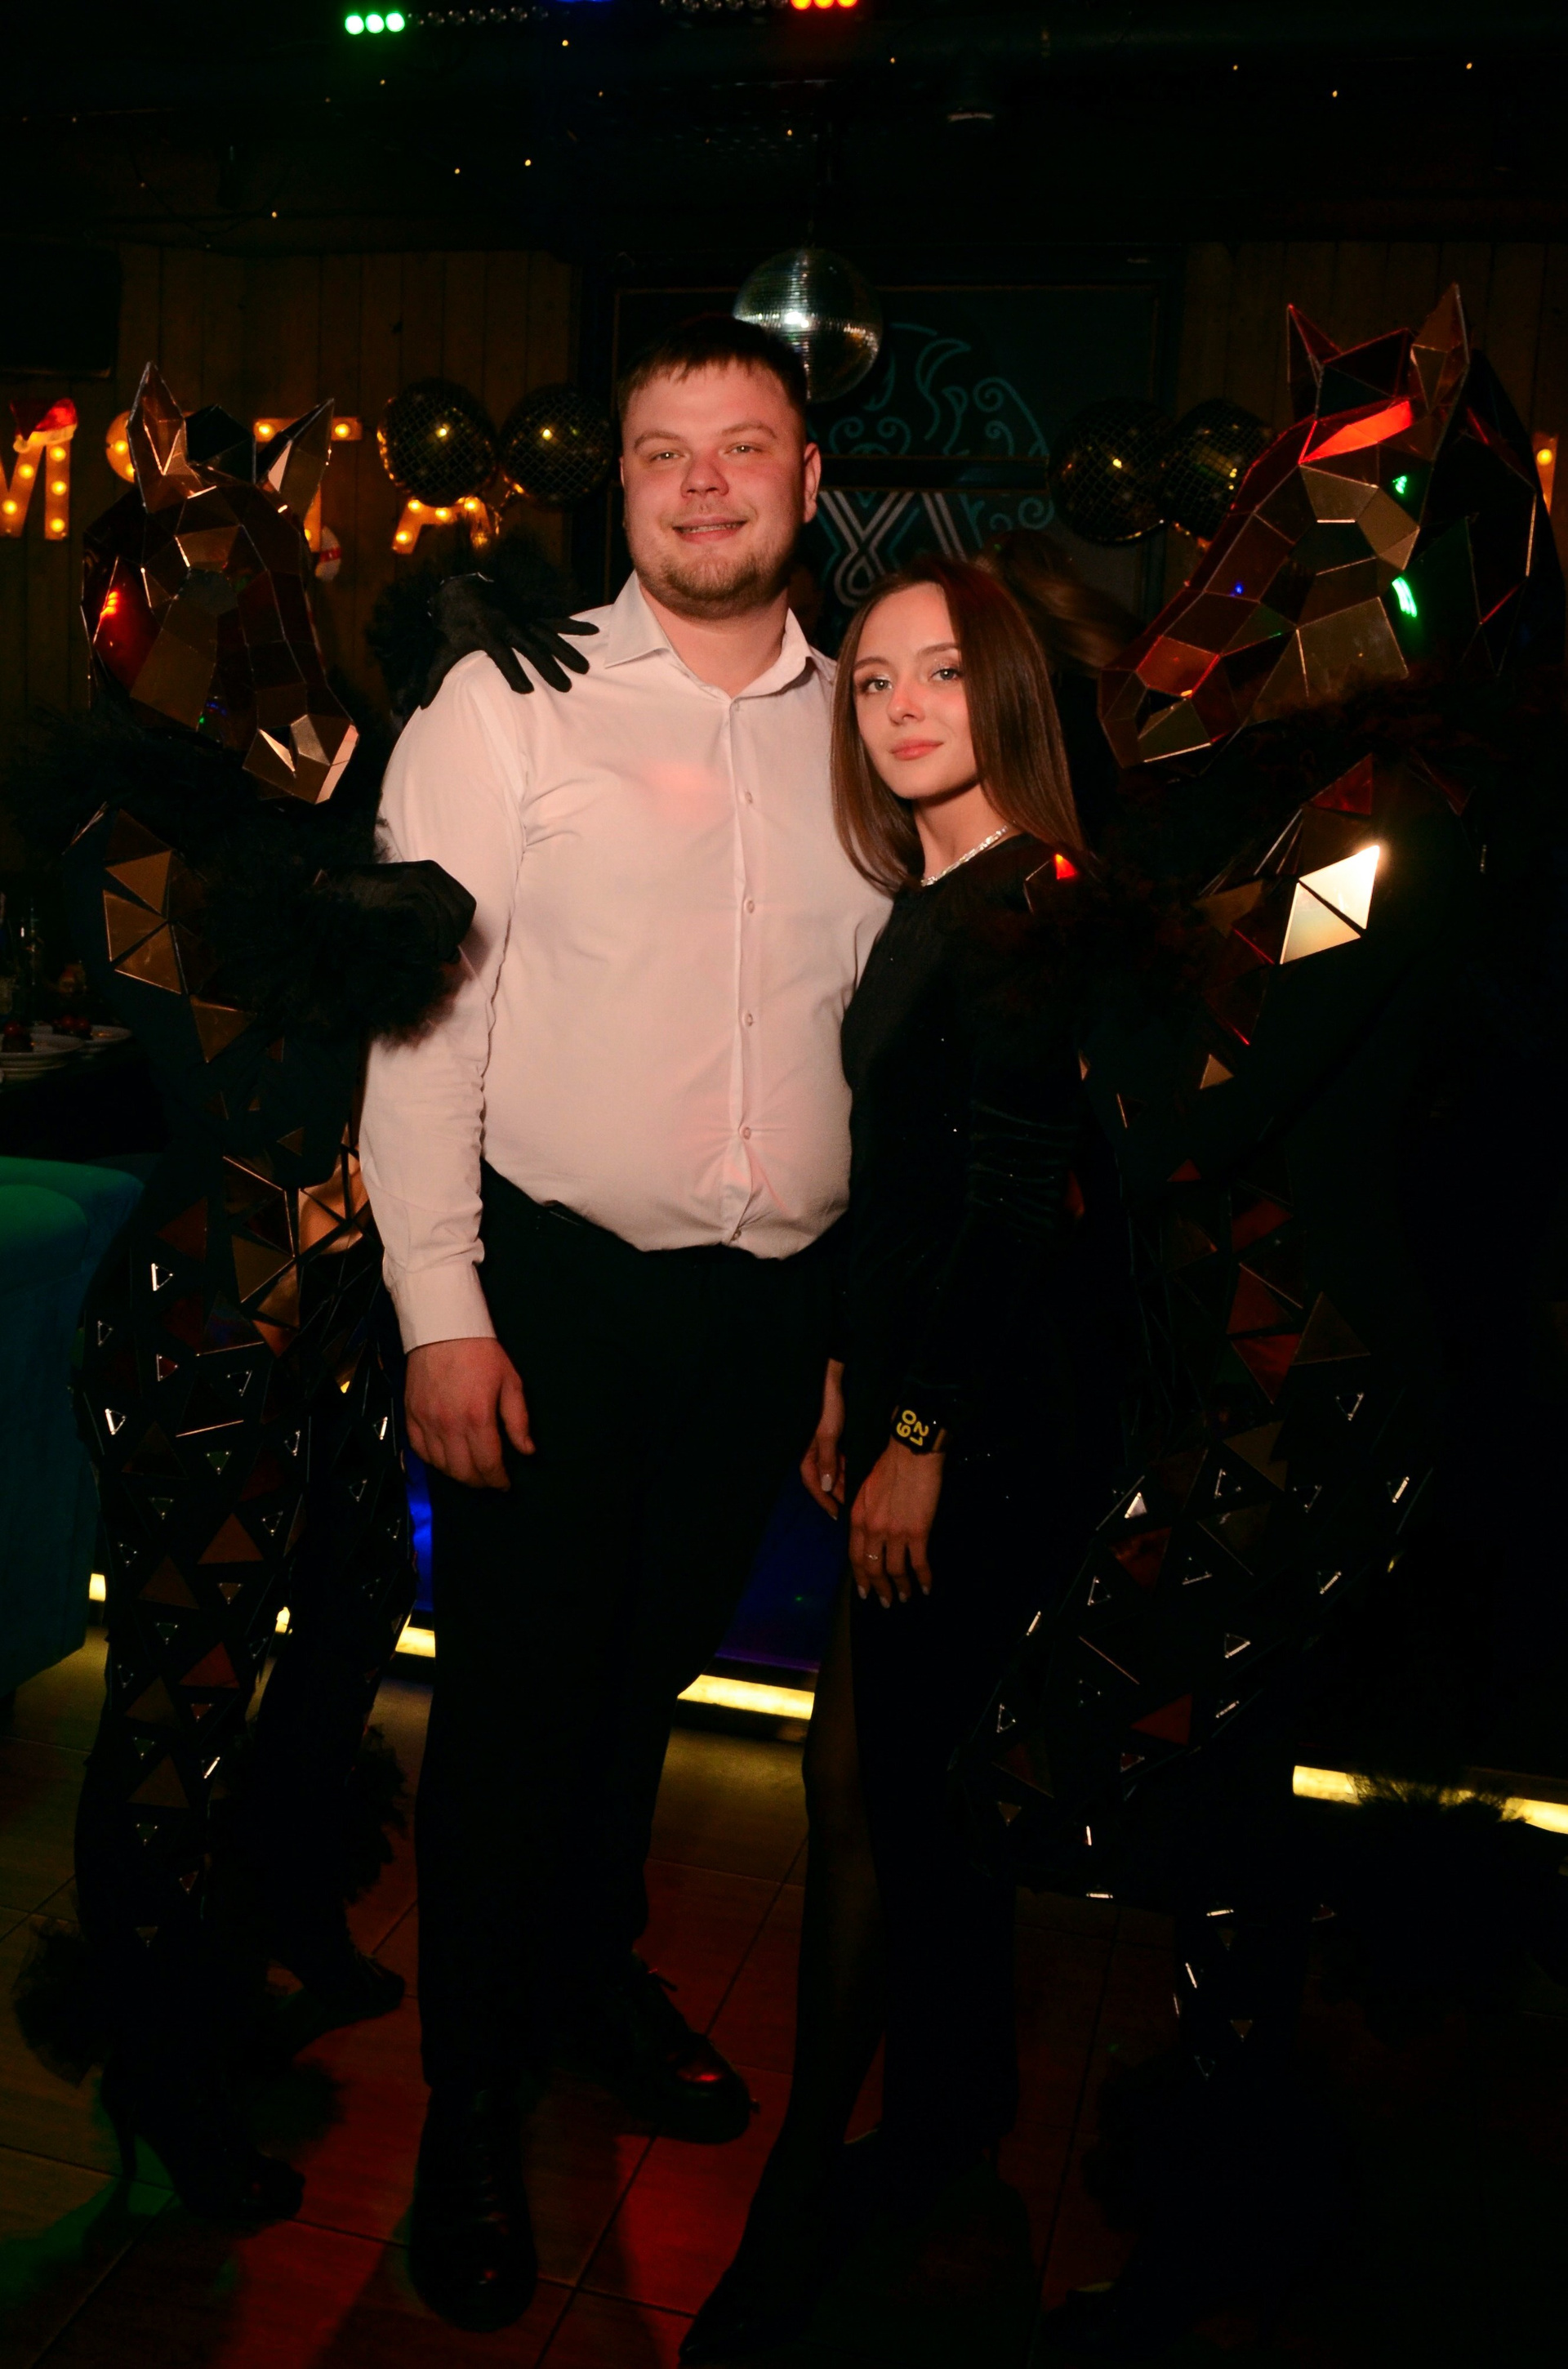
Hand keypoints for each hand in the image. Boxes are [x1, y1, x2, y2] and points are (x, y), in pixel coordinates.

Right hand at [405, 1336, 532, 1488]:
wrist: (443, 1328)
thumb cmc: (482, 1353)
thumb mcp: (511, 1382)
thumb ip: (518, 1421)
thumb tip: (526, 1451)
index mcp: (477, 1418)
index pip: (488, 1464)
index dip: (498, 1480)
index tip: (505, 1484)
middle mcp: (449, 1426)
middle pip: (463, 1471)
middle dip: (480, 1482)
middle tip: (490, 1480)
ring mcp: (426, 1422)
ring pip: (440, 1466)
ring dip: (458, 1475)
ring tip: (471, 1472)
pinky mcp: (411, 1415)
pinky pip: (420, 1451)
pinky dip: (434, 1462)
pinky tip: (446, 1460)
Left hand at [421, 575, 598, 704]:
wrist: (462, 589)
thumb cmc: (451, 625)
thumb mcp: (441, 648)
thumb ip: (433, 677)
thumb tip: (421, 705)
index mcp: (486, 633)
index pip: (502, 657)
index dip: (513, 673)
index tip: (527, 692)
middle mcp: (508, 624)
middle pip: (532, 648)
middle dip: (548, 667)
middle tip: (565, 687)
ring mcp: (522, 618)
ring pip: (548, 636)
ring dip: (566, 653)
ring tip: (583, 670)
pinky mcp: (530, 616)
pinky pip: (555, 622)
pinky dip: (574, 627)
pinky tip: (594, 632)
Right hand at [800, 1358, 845, 1517]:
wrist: (831, 1375)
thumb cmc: (828, 1404)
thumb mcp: (828, 1434)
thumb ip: (826, 1460)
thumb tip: (825, 1487)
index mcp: (806, 1450)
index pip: (812, 1483)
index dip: (823, 1500)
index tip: (836, 1514)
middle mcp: (811, 1448)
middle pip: (822, 1476)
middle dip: (834, 1491)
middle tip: (851, 1505)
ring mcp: (821, 1440)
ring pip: (830, 1466)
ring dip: (841, 1479)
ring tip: (855, 1491)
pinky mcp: (830, 1431)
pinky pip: (836, 1455)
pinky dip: (844, 1465)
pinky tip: (856, 1470)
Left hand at [849, 1440, 943, 1605]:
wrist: (911, 1454)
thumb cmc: (890, 1466)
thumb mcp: (867, 1490)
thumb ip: (865, 1514)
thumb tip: (869, 1532)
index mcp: (858, 1518)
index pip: (855, 1556)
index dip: (860, 1577)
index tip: (865, 1591)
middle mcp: (872, 1530)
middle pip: (873, 1568)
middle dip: (879, 1588)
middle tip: (886, 1602)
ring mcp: (894, 1533)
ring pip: (895, 1570)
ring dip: (901, 1588)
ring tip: (906, 1597)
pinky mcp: (917, 1532)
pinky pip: (918, 1563)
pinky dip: (923, 1578)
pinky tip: (926, 1586)